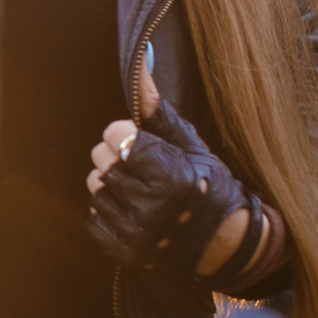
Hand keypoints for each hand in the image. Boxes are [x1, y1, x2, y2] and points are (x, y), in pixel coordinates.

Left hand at [86, 75, 258, 285]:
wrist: (224, 245)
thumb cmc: (209, 187)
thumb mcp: (191, 146)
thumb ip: (158, 111)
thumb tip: (141, 65)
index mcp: (170, 175)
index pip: (114, 135)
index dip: (126, 135)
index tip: (143, 144)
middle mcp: (151, 206)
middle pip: (101, 158)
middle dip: (118, 157)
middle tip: (144, 169)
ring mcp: (135, 232)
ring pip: (95, 186)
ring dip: (113, 185)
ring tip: (142, 193)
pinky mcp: (123, 251)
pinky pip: (93, 216)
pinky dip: (109, 213)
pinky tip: (135, 214)